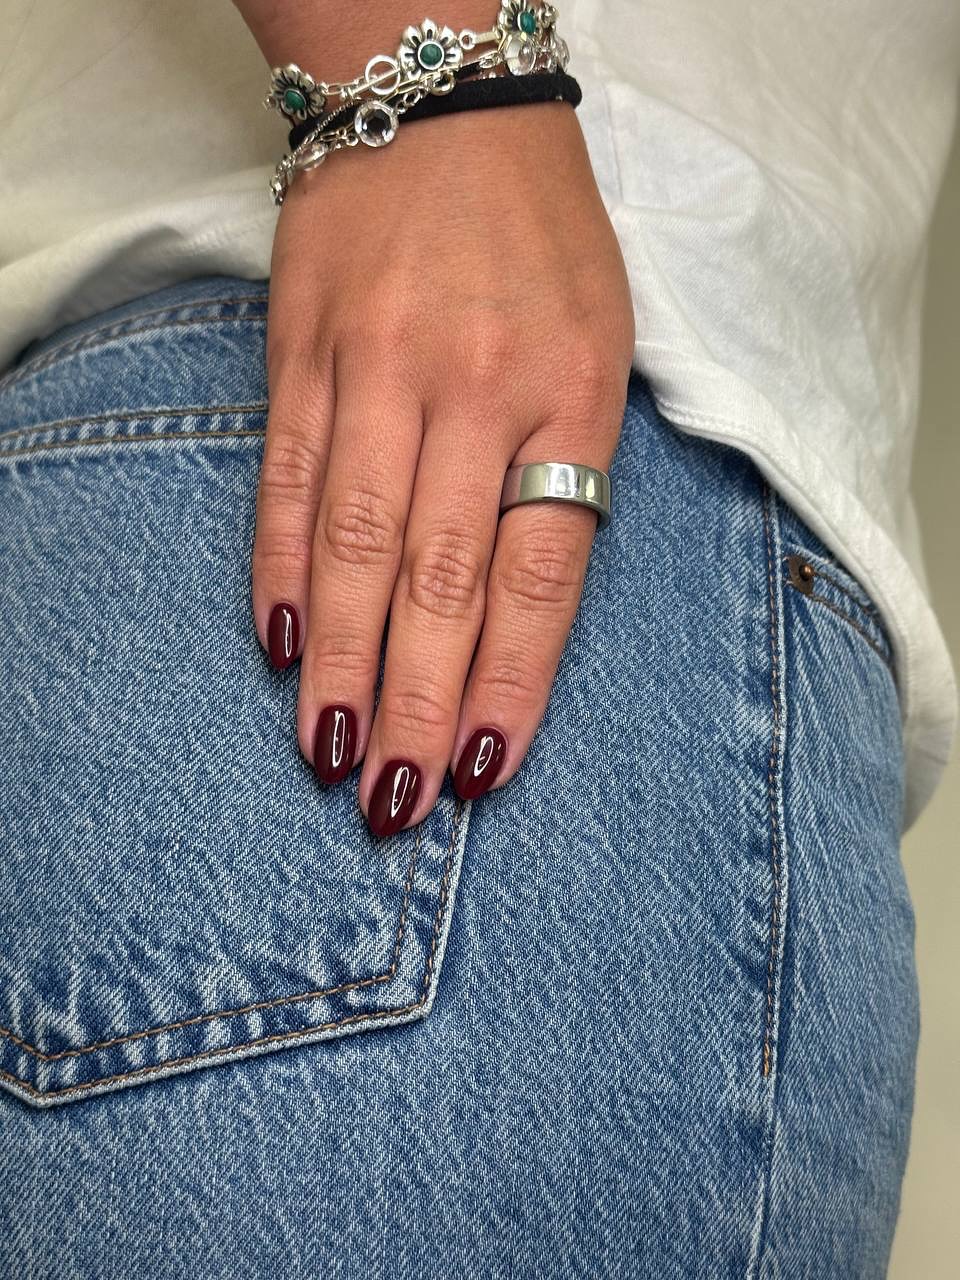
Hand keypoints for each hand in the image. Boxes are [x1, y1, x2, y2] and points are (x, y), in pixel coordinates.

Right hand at [253, 102, 634, 834]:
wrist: (441, 105)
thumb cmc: (540, 241)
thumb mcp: (600, 345)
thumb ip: (564, 471)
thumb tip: (513, 614)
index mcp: (567, 395)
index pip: (538, 573)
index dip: (509, 682)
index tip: (479, 769)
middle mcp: (470, 390)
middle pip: (438, 579)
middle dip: (412, 701)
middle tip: (391, 801)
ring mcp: (376, 369)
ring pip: (351, 543)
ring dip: (337, 661)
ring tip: (326, 753)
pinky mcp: (301, 352)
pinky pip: (284, 478)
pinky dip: (276, 569)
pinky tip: (277, 646)